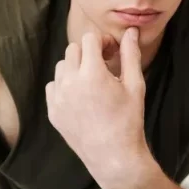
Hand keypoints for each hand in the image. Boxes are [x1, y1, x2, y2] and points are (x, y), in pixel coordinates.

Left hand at [46, 27, 152, 188]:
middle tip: (104, 66)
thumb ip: (130, 55)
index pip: (89, 39)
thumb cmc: (128, 121)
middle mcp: (70, 82)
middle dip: (88, 53)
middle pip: (73, 49)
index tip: (112, 52)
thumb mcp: (135, 86)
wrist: (113, 157)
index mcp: (92, 73)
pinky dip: (65, 85)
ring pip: (62, 67)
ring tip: (92, 82)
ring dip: (76, 68)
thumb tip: (131, 32)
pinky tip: (80, 96)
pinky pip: (53, 86)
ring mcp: (58, 98)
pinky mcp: (53, 111)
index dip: (102, 42)